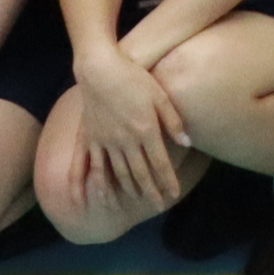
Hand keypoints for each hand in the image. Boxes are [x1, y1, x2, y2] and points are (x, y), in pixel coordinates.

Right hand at [78, 44, 187, 206]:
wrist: (99, 68)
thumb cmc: (134, 78)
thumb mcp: (161, 95)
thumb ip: (173, 121)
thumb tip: (187, 143)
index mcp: (145, 131)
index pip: (159, 164)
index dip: (167, 182)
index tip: (173, 196)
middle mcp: (125, 141)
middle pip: (139, 173)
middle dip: (150, 191)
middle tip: (158, 206)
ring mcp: (104, 141)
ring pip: (116, 173)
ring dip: (127, 190)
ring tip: (134, 202)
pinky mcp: (88, 138)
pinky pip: (86, 166)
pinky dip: (86, 184)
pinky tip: (86, 199)